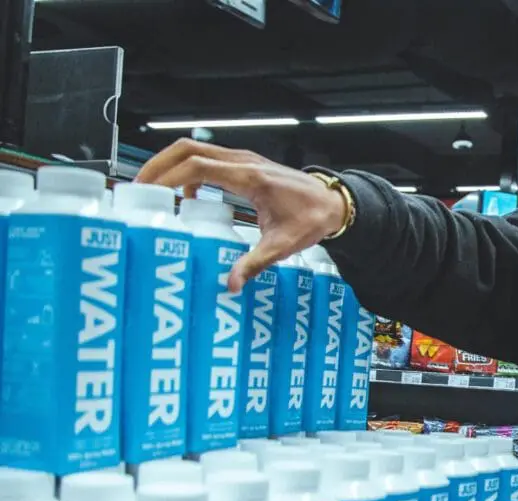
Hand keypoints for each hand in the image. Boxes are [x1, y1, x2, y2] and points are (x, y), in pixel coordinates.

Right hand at [134, 139, 346, 291]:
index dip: (166, 177)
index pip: (196, 167)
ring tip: (151, 191)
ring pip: (195, 149)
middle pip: (187, 148)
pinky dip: (188, 171)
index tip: (145, 192)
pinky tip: (186, 197)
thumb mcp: (282, 245)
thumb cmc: (311, 219)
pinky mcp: (244, 164)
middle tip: (136, 189)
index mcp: (249, 177)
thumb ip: (254, 263)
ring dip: (170, 165)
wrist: (332, 203)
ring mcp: (243, 160)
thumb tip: (230, 285)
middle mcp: (243, 162)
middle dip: (157, 165)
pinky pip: (208, 159)